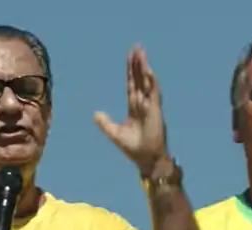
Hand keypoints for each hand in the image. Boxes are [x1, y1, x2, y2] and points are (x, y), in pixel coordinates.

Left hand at [95, 45, 167, 176]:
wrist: (147, 160)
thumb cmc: (134, 148)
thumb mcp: (115, 134)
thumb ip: (105, 123)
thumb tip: (95, 113)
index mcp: (134, 108)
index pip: (132, 85)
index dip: (131, 71)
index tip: (130, 57)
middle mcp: (143, 104)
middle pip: (140, 79)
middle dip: (138, 64)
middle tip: (137, 47)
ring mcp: (150, 106)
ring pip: (147, 82)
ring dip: (145, 68)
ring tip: (141, 54)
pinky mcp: (155, 111)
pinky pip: (153, 93)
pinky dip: (151, 82)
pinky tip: (148, 71)